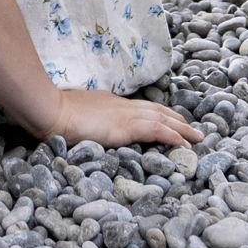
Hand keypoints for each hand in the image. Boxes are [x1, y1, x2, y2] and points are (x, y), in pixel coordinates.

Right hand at [47, 88, 202, 150]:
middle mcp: (120, 105)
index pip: (140, 107)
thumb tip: (87, 126)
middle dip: (176, 119)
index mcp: (109, 103)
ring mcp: (124, 114)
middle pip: (156, 110)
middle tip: (193, 130)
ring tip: (196, 137)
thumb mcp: (75, 116)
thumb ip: (86, 120)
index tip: (171, 121)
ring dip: (181, 128)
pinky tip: (183, 143)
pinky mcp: (125, 126)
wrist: (51, 110)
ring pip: (161, 118)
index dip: (158, 114)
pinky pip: (156, 130)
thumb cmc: (55, 114)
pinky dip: (172, 135)